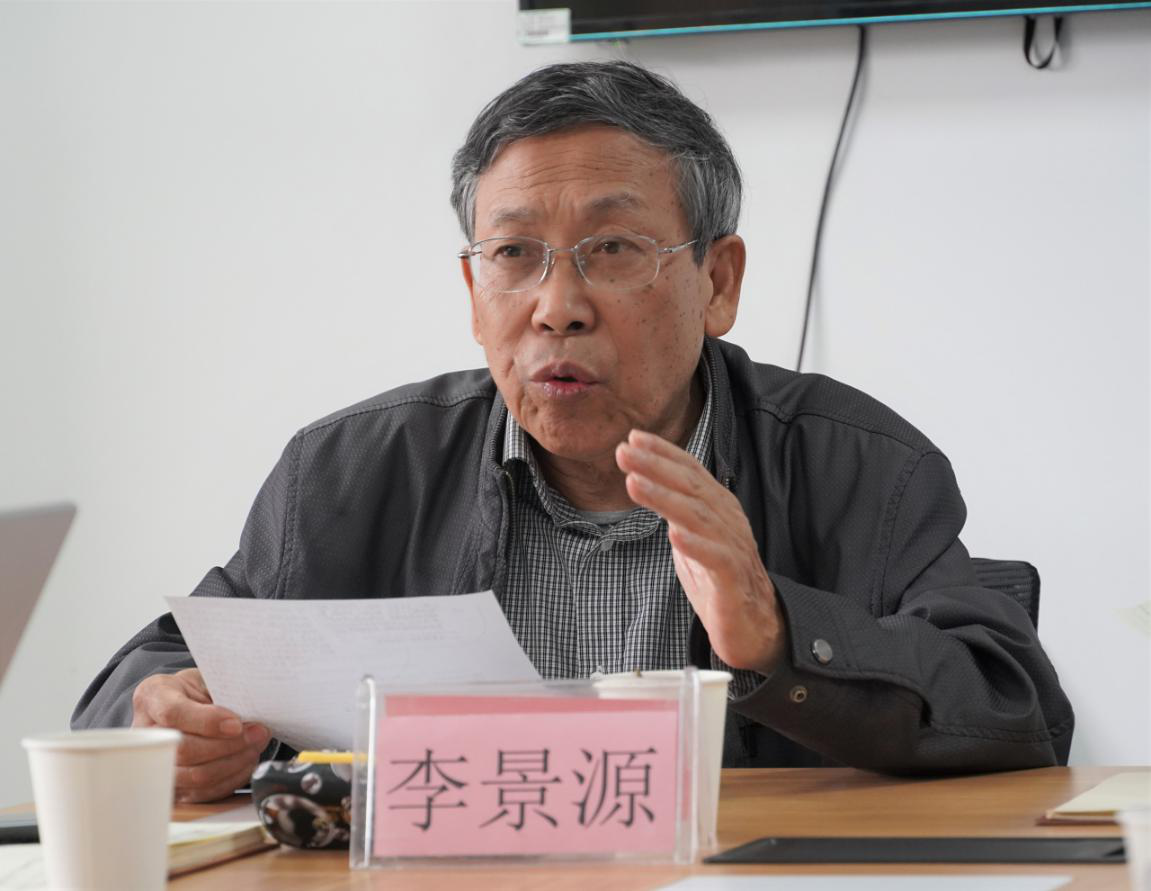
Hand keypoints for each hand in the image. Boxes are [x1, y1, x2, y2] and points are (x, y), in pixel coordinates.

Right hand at [131, 668, 268, 802]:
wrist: (183, 703)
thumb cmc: (196, 690)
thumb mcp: (206, 678)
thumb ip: (221, 693)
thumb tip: (249, 716)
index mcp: (153, 696)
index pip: (173, 713)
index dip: (207, 721)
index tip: (237, 723)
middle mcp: (145, 733)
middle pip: (185, 750)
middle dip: (229, 745)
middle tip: (258, 734)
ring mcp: (154, 763)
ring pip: (195, 776)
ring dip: (234, 763)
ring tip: (255, 747)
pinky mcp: (171, 786)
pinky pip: (202, 793)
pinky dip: (230, 779)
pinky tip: (245, 762)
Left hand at [616, 429, 786, 673]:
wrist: (755, 627)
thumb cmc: (720, 579)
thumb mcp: (693, 535)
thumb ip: (676, 509)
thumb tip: (644, 479)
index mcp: (718, 508)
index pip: (691, 471)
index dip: (664, 452)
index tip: (633, 437)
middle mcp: (728, 522)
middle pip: (691, 487)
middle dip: (656, 466)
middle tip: (623, 452)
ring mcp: (733, 549)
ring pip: (699, 517)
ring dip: (665, 498)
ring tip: (634, 483)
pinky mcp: (733, 581)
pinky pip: (716, 559)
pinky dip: (695, 545)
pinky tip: (674, 535)